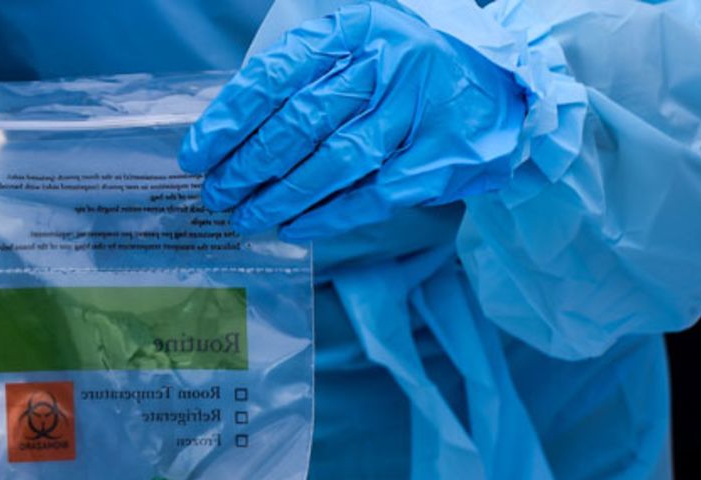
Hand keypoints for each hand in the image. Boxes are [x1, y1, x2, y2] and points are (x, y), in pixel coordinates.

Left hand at [180, 3, 525, 239]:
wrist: (504, 81)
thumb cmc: (408, 69)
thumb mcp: (359, 48)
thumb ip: (304, 77)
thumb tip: (230, 131)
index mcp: (356, 29)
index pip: (275, 75)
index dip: (229, 119)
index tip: (196, 154)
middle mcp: (388, 63)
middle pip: (299, 123)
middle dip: (247, 166)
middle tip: (216, 194)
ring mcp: (418, 109)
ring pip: (333, 162)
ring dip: (280, 197)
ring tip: (247, 218)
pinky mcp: (442, 154)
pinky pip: (372, 193)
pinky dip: (328, 216)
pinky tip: (295, 228)